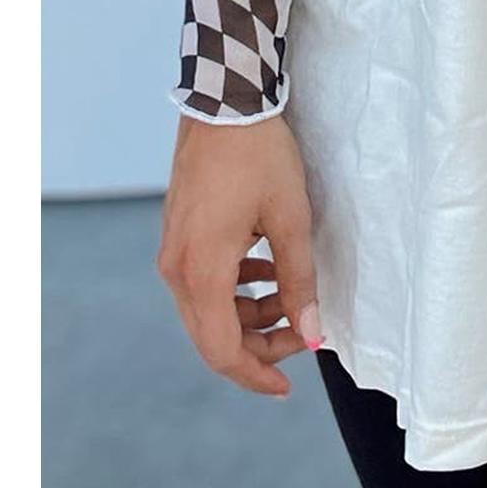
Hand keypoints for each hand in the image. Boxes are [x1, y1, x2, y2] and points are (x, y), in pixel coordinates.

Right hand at [156, 111, 320, 397]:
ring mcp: (174, 249)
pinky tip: (266, 269)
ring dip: (249, 313)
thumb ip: (299, 282)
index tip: (287, 385)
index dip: (255, 374)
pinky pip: (204, 280)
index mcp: (201, 272)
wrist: (224, 102)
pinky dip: (235, 287)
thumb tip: (313, 332)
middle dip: (259, 342)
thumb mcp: (290, 219)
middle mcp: (177, 268)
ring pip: (208, 308)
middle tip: (303, 333)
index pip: (222, 350)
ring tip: (291, 296)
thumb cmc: (259, 156)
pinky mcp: (179, 233)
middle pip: (213, 333)